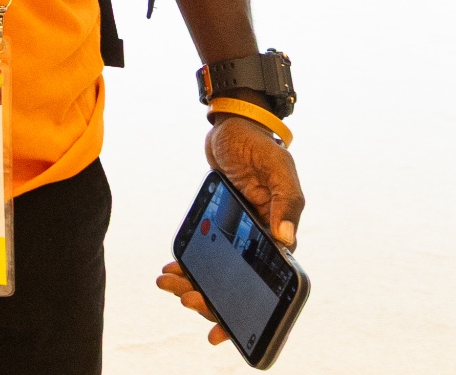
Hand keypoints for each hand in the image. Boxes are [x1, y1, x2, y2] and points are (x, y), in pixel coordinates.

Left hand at [154, 117, 304, 345]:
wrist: (233, 125)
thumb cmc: (261, 146)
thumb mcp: (278, 169)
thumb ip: (286, 202)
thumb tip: (286, 240)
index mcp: (282, 234)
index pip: (268, 284)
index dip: (248, 311)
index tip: (222, 330)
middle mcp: (262, 239)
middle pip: (238, 283)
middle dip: (211, 299)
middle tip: (185, 299)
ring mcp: (240, 233)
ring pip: (218, 271)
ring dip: (195, 283)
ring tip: (169, 283)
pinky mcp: (221, 224)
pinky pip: (206, 252)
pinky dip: (189, 263)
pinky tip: (170, 269)